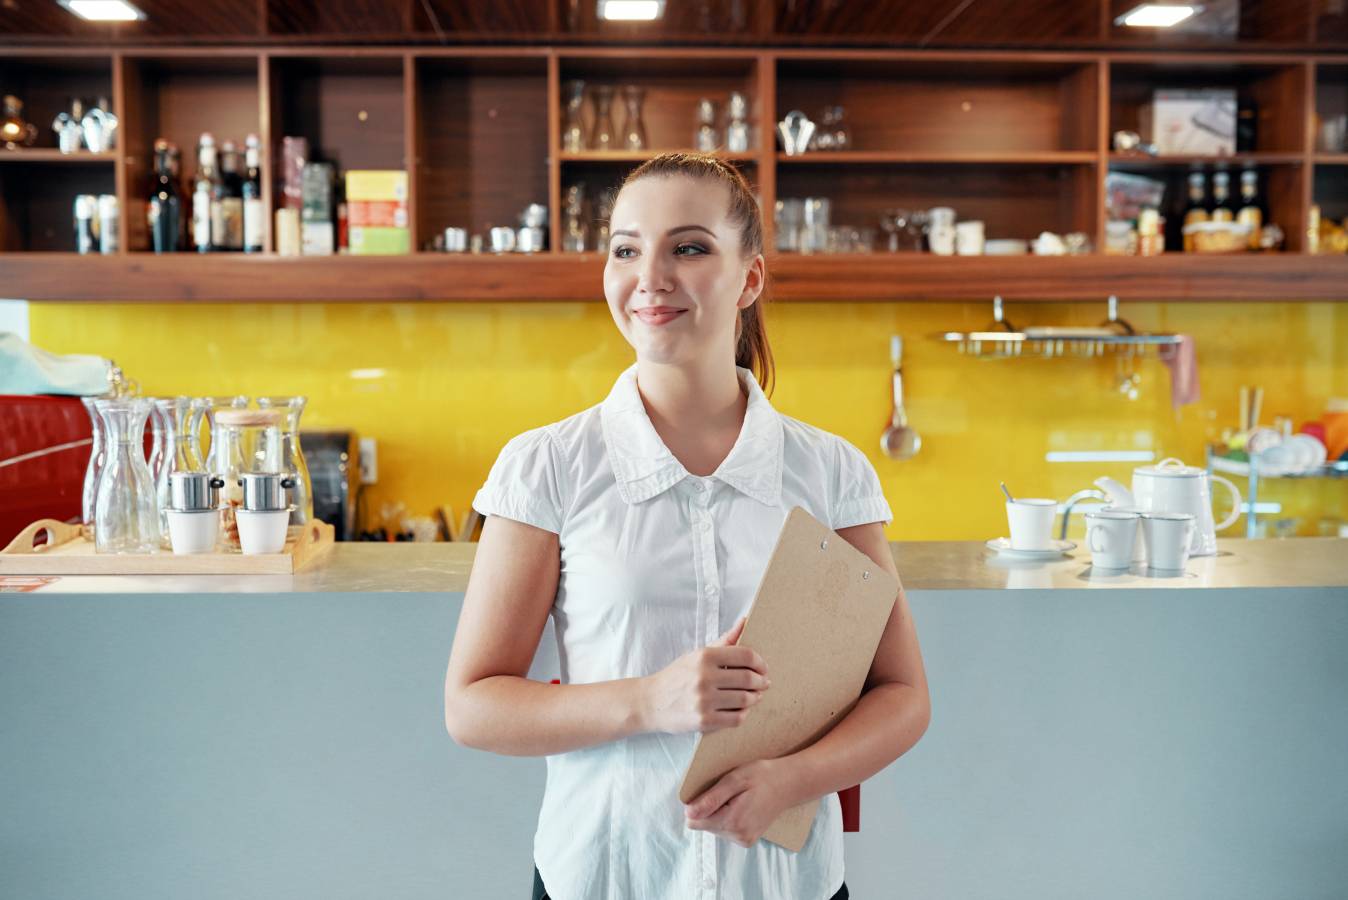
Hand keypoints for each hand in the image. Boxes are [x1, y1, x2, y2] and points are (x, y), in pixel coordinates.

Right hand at [640, 616, 769, 734]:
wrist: (650, 702)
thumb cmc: (677, 676)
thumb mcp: (697, 655)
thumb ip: (724, 640)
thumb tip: (744, 621)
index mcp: (704, 657)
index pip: (745, 655)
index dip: (760, 662)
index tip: (763, 668)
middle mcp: (704, 677)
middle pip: (748, 678)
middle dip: (761, 682)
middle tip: (764, 683)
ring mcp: (704, 700)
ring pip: (745, 699)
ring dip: (755, 698)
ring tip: (754, 696)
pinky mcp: (704, 721)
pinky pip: (736, 718)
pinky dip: (744, 714)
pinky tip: (741, 709)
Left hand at [684, 758, 795, 847]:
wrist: (790, 783)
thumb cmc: (763, 776)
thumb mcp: (735, 780)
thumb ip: (711, 799)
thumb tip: (688, 813)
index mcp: (733, 822)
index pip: (694, 821)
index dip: (698, 804)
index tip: (711, 790)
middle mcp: (738, 836)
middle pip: (704, 825)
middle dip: (710, 807)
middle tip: (728, 791)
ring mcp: (744, 840)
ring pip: (714, 827)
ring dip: (719, 811)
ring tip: (737, 797)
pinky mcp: (747, 839)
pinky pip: (725, 829)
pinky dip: (728, 816)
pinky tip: (741, 805)